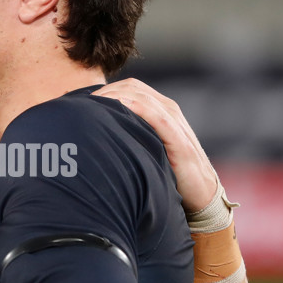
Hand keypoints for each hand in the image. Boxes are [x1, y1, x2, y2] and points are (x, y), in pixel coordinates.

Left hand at [94, 78, 216, 211]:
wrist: (200, 195)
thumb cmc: (169, 173)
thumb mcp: (146, 149)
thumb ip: (129, 137)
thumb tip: (94, 137)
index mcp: (159, 109)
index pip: (129, 87)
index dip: (105, 90)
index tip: (82, 102)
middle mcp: (168, 109)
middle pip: (132, 87)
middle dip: (105, 91)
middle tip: (82, 104)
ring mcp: (175, 121)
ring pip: (141, 96)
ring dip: (115, 97)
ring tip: (93, 106)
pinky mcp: (179, 138)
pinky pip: (155, 115)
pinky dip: (135, 108)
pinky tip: (117, 111)